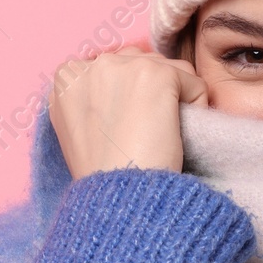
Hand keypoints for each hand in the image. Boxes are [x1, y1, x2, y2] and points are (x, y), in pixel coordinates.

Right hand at [48, 46, 208, 179]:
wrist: (119, 199)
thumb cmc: (102, 176)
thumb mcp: (77, 130)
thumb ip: (91, 100)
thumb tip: (122, 88)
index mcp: (65, 78)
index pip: (113, 69)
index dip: (128, 99)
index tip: (128, 128)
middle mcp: (91, 65)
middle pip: (141, 63)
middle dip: (151, 94)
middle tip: (148, 132)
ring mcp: (123, 66)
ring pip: (169, 70)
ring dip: (173, 100)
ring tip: (160, 135)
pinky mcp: (157, 74)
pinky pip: (193, 83)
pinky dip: (196, 108)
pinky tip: (175, 135)